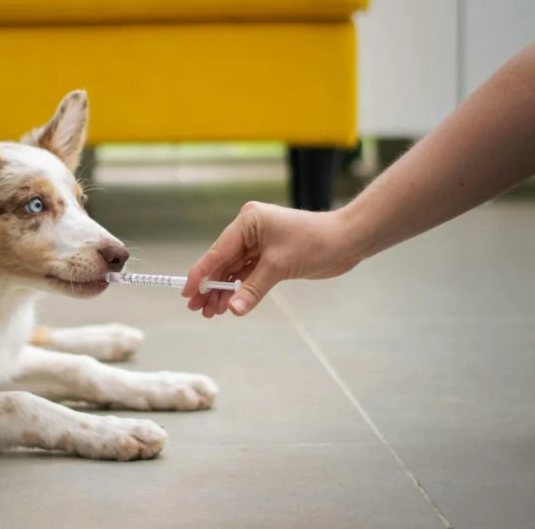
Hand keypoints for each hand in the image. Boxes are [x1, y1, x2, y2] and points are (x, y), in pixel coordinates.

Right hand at [181, 202, 359, 317]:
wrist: (347, 241)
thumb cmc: (315, 242)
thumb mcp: (279, 266)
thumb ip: (253, 288)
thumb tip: (233, 309)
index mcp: (247, 222)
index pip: (217, 251)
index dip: (201, 274)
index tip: (187, 293)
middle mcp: (249, 230)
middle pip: (222, 262)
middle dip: (211, 287)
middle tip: (197, 309)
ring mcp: (259, 243)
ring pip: (234, 270)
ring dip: (224, 291)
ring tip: (211, 313)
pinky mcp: (270, 256)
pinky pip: (248, 274)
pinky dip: (239, 289)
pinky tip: (230, 304)